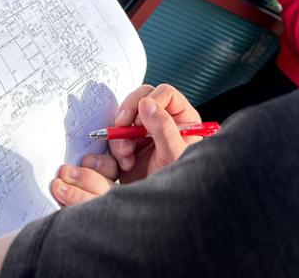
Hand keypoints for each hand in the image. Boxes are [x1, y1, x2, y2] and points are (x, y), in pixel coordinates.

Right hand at [51, 84, 202, 205]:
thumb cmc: (177, 179)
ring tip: (126, 157)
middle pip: (142, 98)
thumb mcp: (173, 154)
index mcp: (182, 118)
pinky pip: (116, 134)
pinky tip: (124, 163)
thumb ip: (163, 128)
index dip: (150, 99)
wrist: (160, 205)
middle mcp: (163, 120)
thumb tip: (148, 104)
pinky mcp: (130, 143)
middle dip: (128, 113)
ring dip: (120, 135)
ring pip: (126, 117)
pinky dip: (115, 147)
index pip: (165, 93)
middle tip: (121, 128)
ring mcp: (145, 131)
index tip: (140, 114)